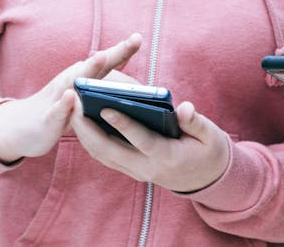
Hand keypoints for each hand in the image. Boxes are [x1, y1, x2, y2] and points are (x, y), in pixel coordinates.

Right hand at [0, 34, 141, 163]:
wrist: (21, 128)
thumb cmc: (60, 110)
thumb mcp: (84, 98)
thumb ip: (105, 91)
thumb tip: (136, 92)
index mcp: (83, 78)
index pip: (106, 62)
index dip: (123, 50)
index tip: (139, 37)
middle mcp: (71, 81)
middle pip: (95, 65)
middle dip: (114, 53)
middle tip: (133, 40)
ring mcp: (58, 97)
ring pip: (74, 82)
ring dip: (87, 70)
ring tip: (101, 57)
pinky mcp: (48, 118)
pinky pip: (57, 110)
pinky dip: (63, 104)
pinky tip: (70, 96)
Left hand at [70, 98, 230, 192]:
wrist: (207, 178)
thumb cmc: (207, 149)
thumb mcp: (209, 134)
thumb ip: (195, 122)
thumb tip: (184, 108)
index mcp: (169, 156)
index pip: (142, 140)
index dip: (124, 124)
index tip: (105, 107)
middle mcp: (148, 168)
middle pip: (111, 151)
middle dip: (89, 129)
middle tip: (75, 104)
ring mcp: (137, 171)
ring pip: (103, 155)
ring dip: (85, 135)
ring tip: (73, 108)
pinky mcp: (131, 170)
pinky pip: (105, 156)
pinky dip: (91, 140)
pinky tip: (83, 121)